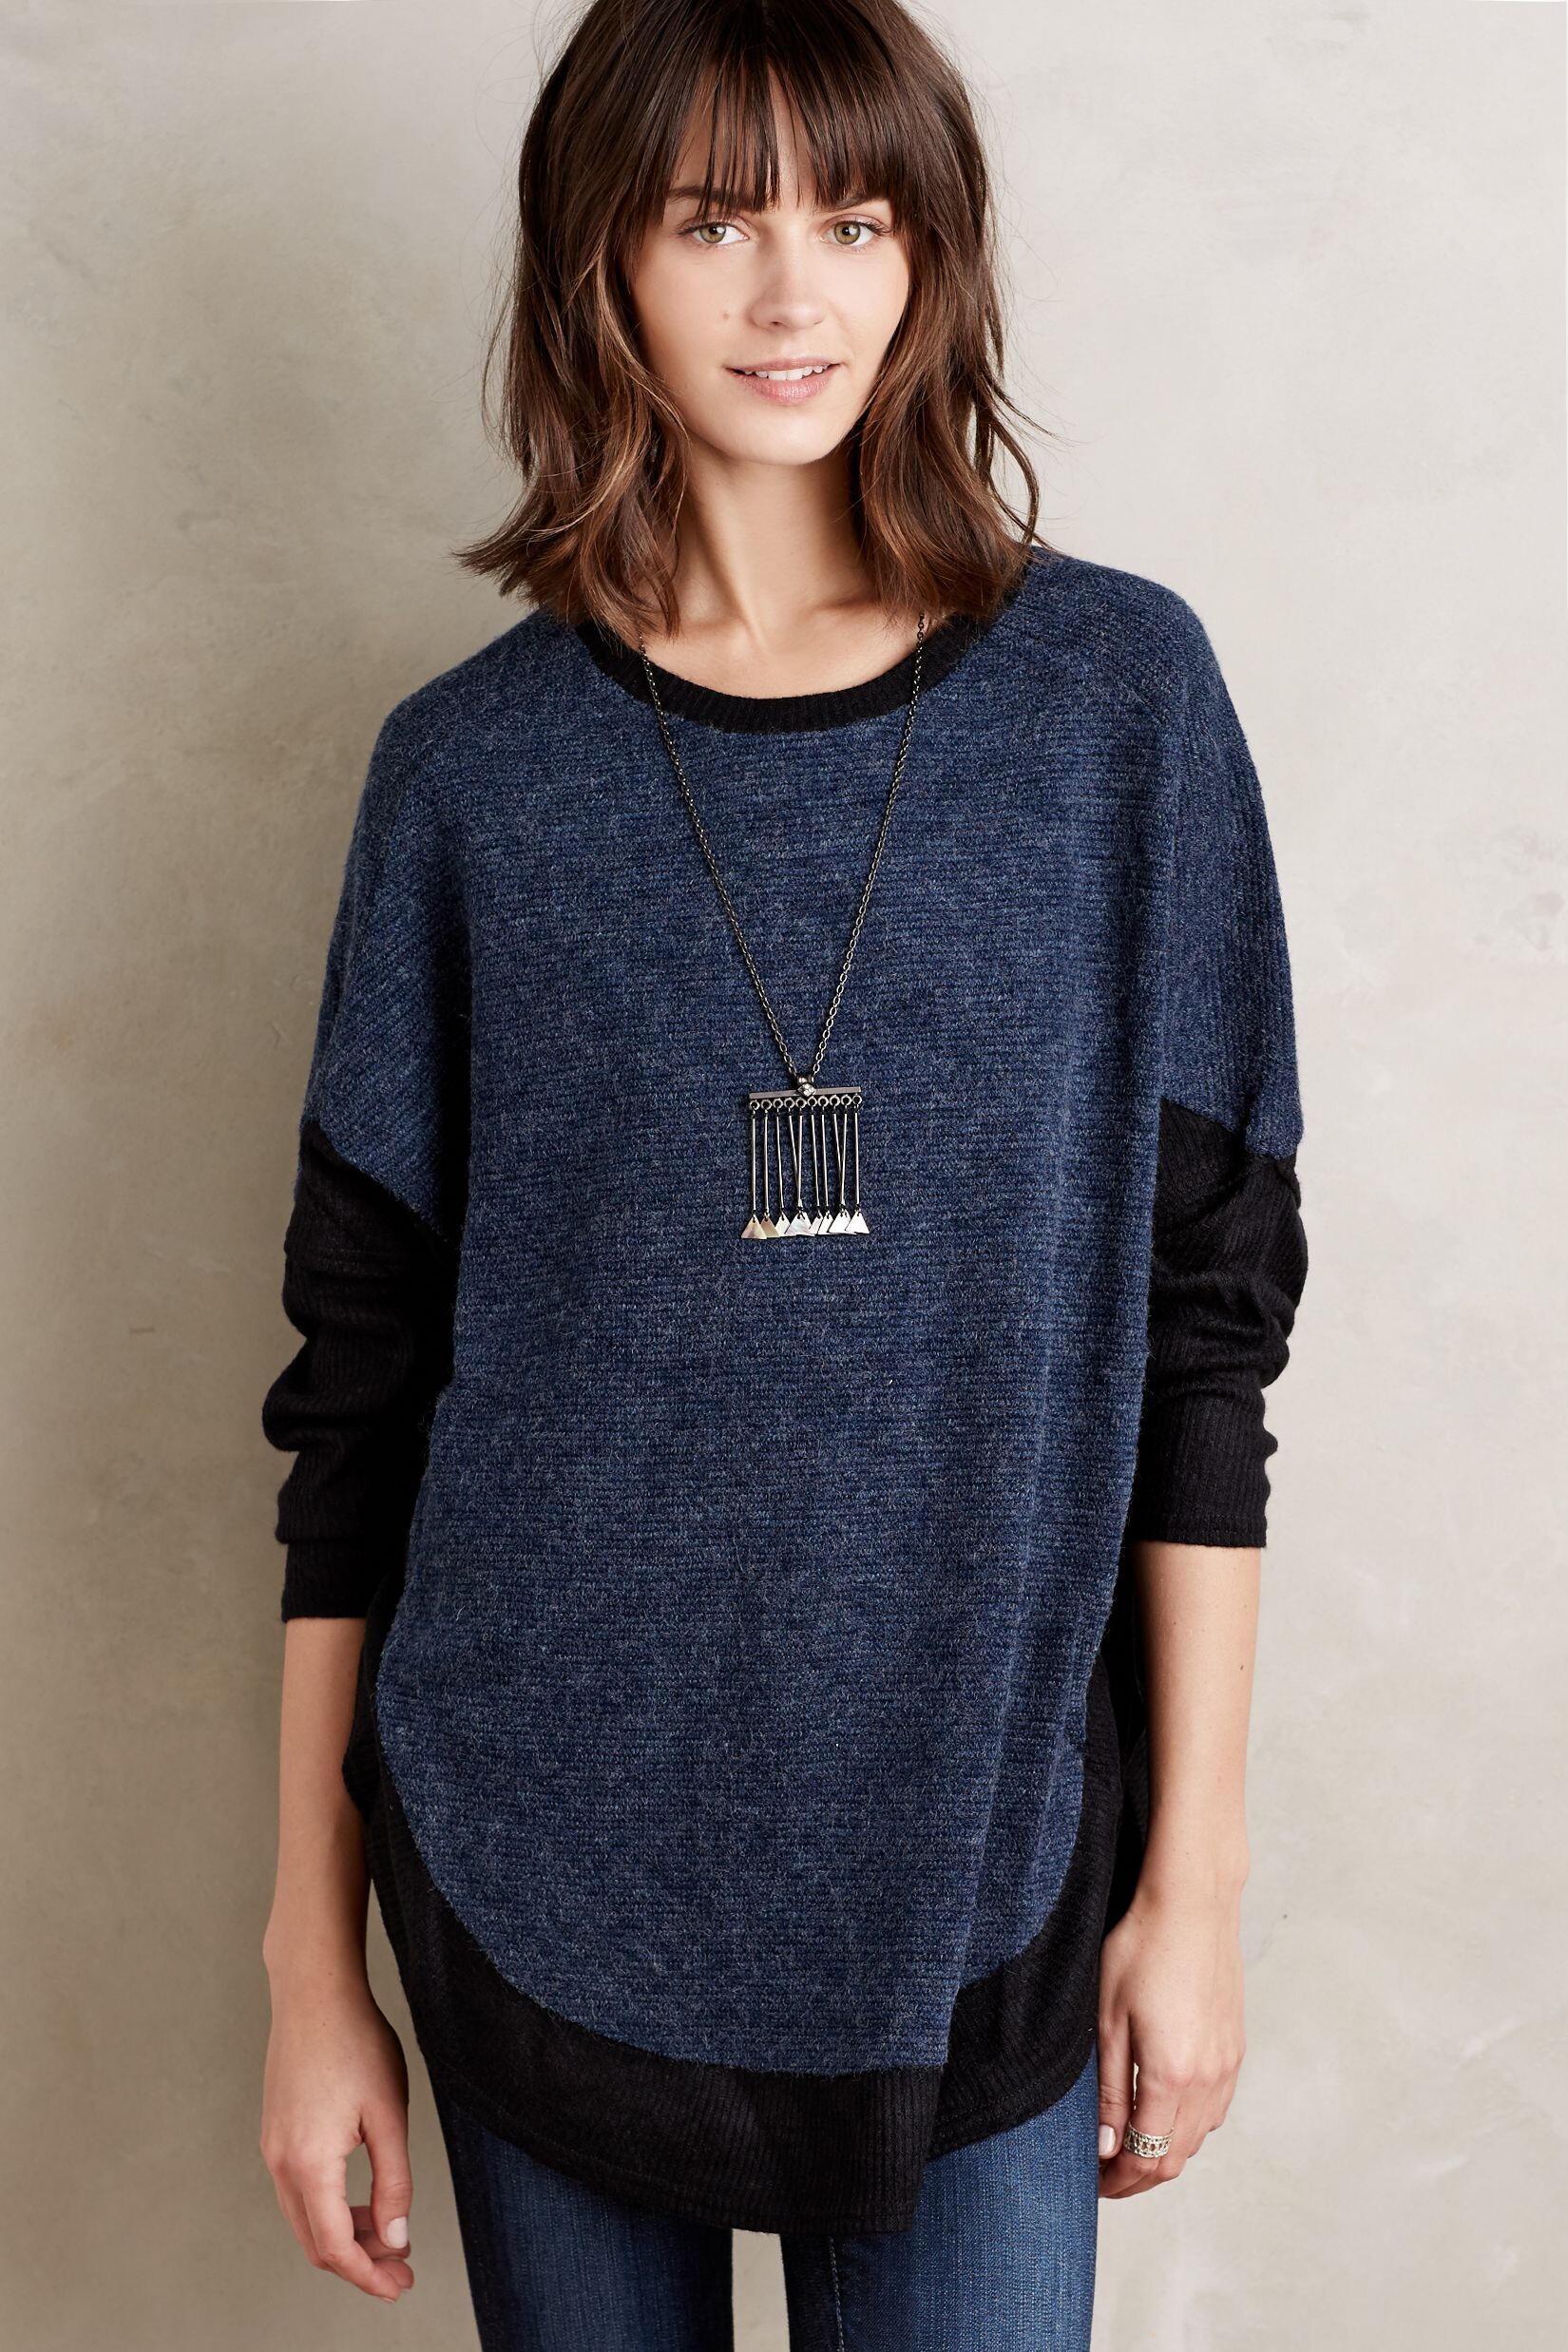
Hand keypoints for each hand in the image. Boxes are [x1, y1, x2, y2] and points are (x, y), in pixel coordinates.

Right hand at [259, 1966, 416, 2299]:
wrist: (314, 1991)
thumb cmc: (356, 2041)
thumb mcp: (389, 2114)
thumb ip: (394, 2181)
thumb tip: (396, 2238)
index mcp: (308, 2163)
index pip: (335, 2247)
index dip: (369, 2276)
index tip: (400, 2287)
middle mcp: (280, 2162)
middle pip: (315, 2242)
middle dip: (360, 2263)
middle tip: (402, 2269)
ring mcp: (272, 2147)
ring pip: (305, 2219)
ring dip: (345, 2237)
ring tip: (390, 2236)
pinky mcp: (275, 2132)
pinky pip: (298, 2192)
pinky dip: (329, 2210)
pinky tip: (362, 2201)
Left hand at [1095, 1871, 1245, 2197]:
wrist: (1192, 1903)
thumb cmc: (1141, 1948)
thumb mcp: (1107, 2017)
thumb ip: (1108, 2088)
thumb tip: (1108, 2146)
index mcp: (1171, 2075)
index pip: (1146, 2157)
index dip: (1118, 2181)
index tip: (1093, 2184)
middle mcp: (1207, 2078)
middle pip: (1175, 2157)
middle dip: (1139, 2177)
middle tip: (1106, 2178)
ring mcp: (1227, 2064)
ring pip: (1198, 2137)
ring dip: (1164, 2153)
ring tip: (1128, 2148)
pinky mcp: (1235, 2047)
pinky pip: (1215, 2109)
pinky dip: (1188, 2127)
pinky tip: (1164, 2115)